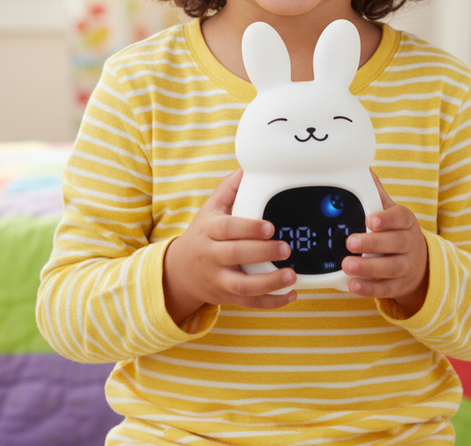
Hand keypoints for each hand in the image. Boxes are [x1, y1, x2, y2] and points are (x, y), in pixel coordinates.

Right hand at [162, 168, 296, 324]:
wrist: (179, 271)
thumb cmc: (202, 235)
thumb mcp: (210, 209)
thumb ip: (229, 189)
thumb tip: (247, 168)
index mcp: (209, 231)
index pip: (228, 229)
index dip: (249, 228)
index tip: (269, 226)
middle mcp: (212, 256)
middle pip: (236, 255)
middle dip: (263, 253)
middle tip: (286, 248)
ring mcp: (219, 279)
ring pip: (243, 286)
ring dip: (270, 283)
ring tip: (291, 275)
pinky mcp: (227, 297)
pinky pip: (250, 303)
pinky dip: (271, 302)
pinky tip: (291, 295)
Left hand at [342, 169, 428, 315]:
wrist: (420, 263)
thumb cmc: (397, 231)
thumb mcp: (391, 211)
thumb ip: (376, 193)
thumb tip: (363, 167)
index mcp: (406, 221)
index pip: (400, 218)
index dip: (386, 219)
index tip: (370, 220)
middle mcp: (409, 244)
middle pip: (394, 244)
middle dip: (372, 243)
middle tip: (350, 242)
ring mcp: (406, 266)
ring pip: (390, 268)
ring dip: (368, 267)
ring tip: (347, 264)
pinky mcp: (399, 286)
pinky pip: (385, 289)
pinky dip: (369, 288)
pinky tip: (353, 285)